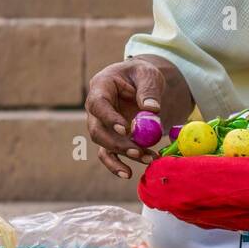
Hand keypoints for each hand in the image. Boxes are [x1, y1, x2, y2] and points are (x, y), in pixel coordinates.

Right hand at [84, 57, 168, 177]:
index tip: (124, 128)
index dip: (109, 118)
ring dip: (122, 155)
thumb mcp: (148, 74)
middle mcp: (96, 109)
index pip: (98, 104)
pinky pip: (110, 154)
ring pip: (104, 145)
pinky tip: (129, 174)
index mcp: (101, 87)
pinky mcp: (112, 137)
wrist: (142, 83)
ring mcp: (102, 125)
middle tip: (137, 151)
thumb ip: (149, 90)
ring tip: (146, 160)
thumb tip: (152, 110)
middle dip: (117, 143)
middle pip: (98, 130)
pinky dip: (118, 165)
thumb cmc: (142, 74)